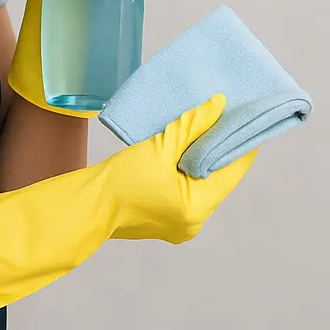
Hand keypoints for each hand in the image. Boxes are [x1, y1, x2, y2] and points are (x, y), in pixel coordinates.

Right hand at [0, 93, 255, 307]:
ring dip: (202, 158)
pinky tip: (182, 150)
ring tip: (202, 128)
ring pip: (202, 183)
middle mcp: (196, 221)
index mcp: (198, 206)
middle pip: (219, 177)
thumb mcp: (158, 147)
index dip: (240, 140)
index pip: (234, 169)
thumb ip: (191, 126)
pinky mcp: (166, 221)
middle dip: (218, 147)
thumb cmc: (118, 179)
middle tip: (222, 116)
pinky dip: (186, 171)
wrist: (84, 207)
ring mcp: (181, 224)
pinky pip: (186, 191)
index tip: (245, 114)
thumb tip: (219, 105)